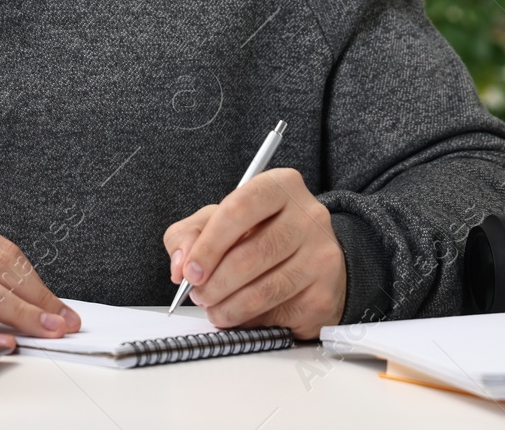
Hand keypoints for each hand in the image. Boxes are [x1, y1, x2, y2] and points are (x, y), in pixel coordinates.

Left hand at [162, 168, 346, 338]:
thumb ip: (190, 234)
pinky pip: (278, 312)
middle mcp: (308, 216)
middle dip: (214, 282)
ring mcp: (321, 255)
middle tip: (198, 294)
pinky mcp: (324, 292)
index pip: (239, 208)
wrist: (312, 261)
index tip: (190, 271)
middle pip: (250, 254)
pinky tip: (238, 314)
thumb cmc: (261, 234)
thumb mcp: (220, 220)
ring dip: (227, 306)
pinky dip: (249, 320)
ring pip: (264, 289)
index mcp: (280, 185)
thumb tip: (180, 264)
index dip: (209, 244)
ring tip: (213, 308)